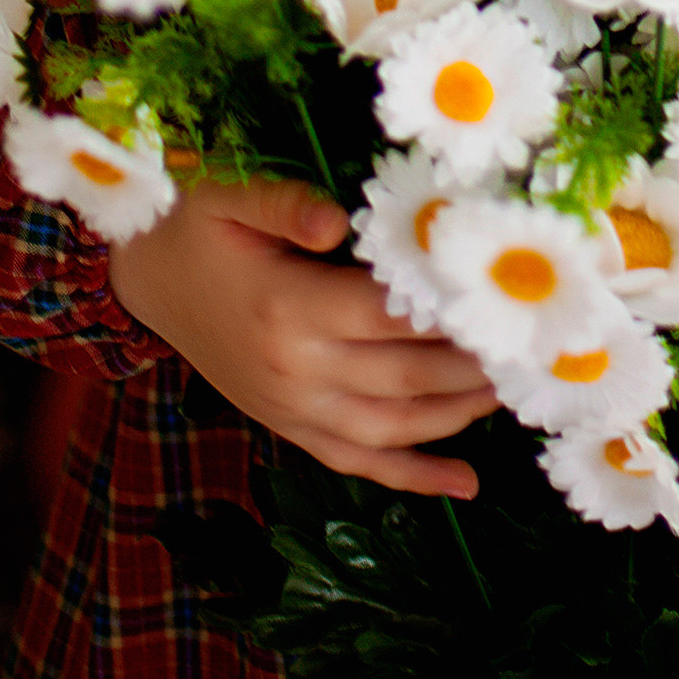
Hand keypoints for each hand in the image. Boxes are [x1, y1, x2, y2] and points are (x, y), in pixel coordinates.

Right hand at [108, 178, 498, 497]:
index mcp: (287, 306)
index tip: (506, 298)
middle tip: (533, 347)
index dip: (449, 309)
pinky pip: (358, 462)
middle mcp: (296, 368)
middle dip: (473, 365)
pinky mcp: (290, 426)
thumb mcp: (229, 195)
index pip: (389, 314)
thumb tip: (340, 218)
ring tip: (515, 391)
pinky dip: (414, 477)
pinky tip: (465, 482)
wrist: (144, 278)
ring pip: (392, 426)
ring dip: (459, 416)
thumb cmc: (194, 224)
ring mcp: (293, 407)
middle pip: (404, 375)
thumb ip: (285, 203)